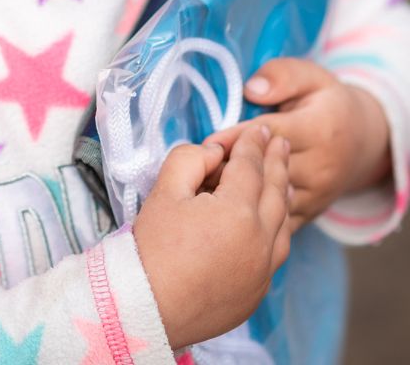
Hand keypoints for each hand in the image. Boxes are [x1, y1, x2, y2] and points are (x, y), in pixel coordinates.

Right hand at [134, 125, 290, 349]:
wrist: (148, 305)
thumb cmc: (153, 246)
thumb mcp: (164, 191)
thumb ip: (190, 159)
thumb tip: (214, 154)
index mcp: (238, 212)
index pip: (250, 167)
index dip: (253, 144)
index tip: (259, 127)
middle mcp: (261, 241)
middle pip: (275, 192)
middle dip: (277, 163)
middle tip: (279, 142)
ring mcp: (263, 269)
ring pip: (284, 224)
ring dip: (284, 195)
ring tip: (283, 177)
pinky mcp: (258, 290)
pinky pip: (277, 251)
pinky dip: (279, 227)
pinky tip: (273, 219)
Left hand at [207, 58, 391, 231]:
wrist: (363, 141)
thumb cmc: (325, 102)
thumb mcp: (310, 76)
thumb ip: (281, 77)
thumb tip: (252, 90)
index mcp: (320, 131)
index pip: (273, 135)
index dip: (239, 137)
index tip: (210, 142)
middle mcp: (321, 167)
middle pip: (270, 171)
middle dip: (232, 169)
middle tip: (198, 167)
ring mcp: (317, 195)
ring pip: (271, 202)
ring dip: (237, 197)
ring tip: (204, 189)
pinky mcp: (310, 213)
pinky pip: (276, 222)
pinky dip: (249, 217)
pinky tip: (221, 208)